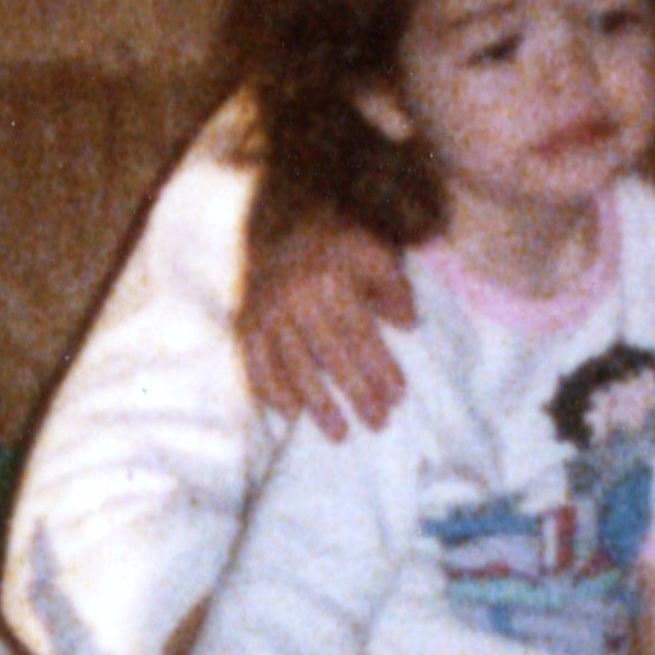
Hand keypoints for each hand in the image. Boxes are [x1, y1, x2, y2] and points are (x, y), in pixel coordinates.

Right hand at [242, 218, 415, 437]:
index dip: (381, 367)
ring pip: (293, 367)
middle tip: (377, 423)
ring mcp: (266, 312)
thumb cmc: (340, 243)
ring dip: (317, 405)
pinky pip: (255, 364)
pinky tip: (291, 415)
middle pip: (331, 357)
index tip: (398, 396)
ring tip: (339, 434)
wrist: (281, 221)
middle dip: (356, 394)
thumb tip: (408, 326)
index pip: (361, 334)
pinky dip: (271, 392)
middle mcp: (295, 299)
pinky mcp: (246, 322)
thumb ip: (395, 287)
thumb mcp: (375, 252)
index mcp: (330, 280)